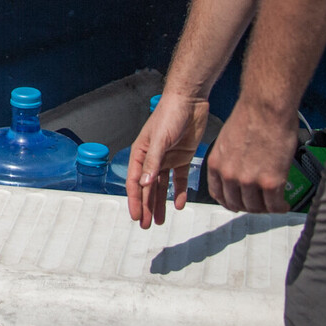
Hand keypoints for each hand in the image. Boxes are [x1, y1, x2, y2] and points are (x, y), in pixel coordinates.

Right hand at [128, 90, 208, 228]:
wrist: (191, 100)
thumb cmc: (170, 114)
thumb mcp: (160, 139)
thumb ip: (153, 162)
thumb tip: (144, 183)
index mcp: (140, 152)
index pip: (134, 181)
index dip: (135, 200)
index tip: (137, 217)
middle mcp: (152, 158)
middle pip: (147, 187)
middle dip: (147, 206)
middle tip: (147, 225)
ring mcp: (167, 159)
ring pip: (161, 187)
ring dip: (161, 203)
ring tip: (161, 221)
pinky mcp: (182, 158)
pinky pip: (179, 179)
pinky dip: (179, 192)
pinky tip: (179, 204)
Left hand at [205, 101, 297, 213]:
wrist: (267, 107)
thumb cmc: (251, 115)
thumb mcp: (227, 140)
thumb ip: (230, 159)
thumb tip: (239, 170)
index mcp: (216, 164)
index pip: (218, 194)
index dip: (230, 201)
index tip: (238, 203)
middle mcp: (229, 175)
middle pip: (237, 204)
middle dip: (249, 206)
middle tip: (260, 204)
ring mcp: (249, 181)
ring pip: (256, 207)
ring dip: (266, 208)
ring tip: (274, 203)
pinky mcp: (270, 182)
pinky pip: (274, 205)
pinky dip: (280, 207)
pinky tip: (284, 203)